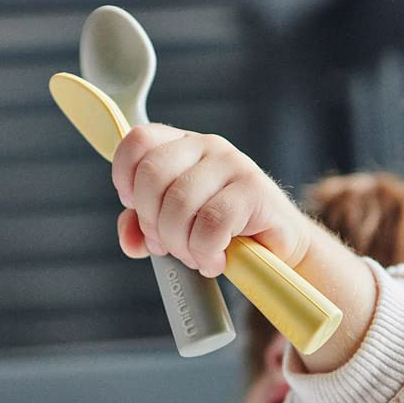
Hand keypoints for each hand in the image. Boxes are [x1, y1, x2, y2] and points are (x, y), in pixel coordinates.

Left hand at [112, 123, 311, 277]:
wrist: (278, 247)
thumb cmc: (224, 232)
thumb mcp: (176, 228)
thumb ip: (144, 228)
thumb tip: (130, 241)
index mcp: (182, 146)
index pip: (138, 141)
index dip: (126, 179)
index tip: (139, 210)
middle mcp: (207, 146)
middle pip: (152, 176)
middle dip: (154, 223)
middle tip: (169, 246)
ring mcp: (233, 164)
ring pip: (179, 205)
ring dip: (181, 245)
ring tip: (197, 256)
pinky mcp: (254, 190)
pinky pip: (210, 226)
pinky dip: (206, 253)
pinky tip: (216, 261)